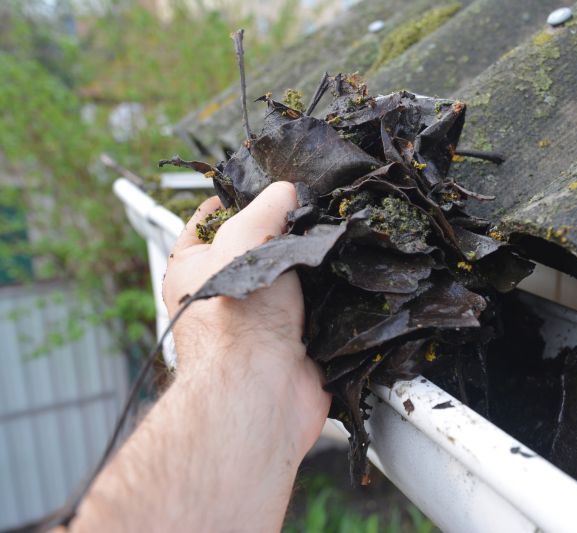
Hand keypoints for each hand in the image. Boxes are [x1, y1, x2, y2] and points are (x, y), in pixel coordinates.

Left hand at [162, 181, 330, 455]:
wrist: (263, 392)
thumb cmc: (234, 324)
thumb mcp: (242, 243)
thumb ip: (264, 210)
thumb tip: (286, 191)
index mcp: (195, 269)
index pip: (209, 220)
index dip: (236, 199)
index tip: (266, 184)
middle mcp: (228, 292)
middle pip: (261, 246)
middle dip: (287, 231)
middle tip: (311, 211)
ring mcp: (265, 316)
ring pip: (295, 275)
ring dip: (314, 263)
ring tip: (332, 239)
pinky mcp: (299, 337)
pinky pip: (321, 304)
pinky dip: (334, 292)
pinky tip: (346, 273)